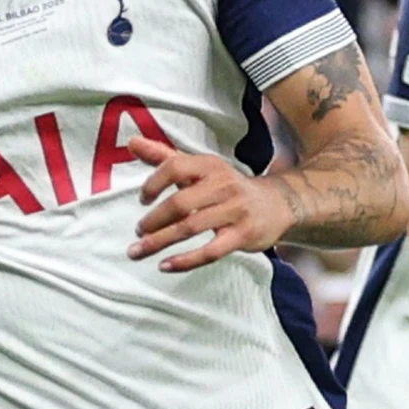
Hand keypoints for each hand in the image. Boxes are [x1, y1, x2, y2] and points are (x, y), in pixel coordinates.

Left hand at [126, 137, 293, 272]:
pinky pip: (210, 251)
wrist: (276, 204)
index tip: (142, 200)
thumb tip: (132, 142)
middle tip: (137, 232)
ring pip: (190, 228)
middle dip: (153, 220)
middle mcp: (223, 184)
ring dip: (159, 242)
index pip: (176, 167)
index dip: (154, 183)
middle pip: (180, 202)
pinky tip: (165, 265)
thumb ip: (165, 156)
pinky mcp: (243, 235)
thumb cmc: (226, 186)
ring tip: (137, 251)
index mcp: (210, 165)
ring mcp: (235, 210)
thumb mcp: (200, 168)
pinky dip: (185, 261)